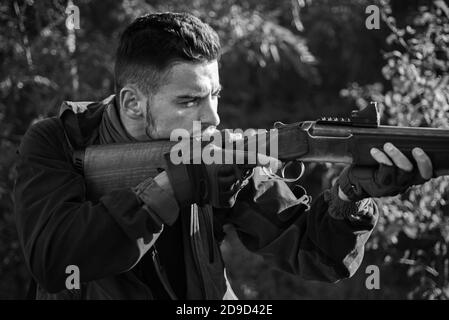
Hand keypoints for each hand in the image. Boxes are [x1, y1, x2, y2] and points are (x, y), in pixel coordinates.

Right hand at [164, 138, 280, 207]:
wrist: (181, 182)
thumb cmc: (193, 160)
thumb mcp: (207, 144)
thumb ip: (224, 139)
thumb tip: (236, 136)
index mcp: (231, 159)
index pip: (253, 159)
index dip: (266, 160)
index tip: (276, 162)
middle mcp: (234, 175)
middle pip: (246, 171)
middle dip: (242, 167)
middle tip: (227, 164)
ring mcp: (231, 189)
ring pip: (240, 183)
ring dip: (234, 178)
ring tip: (217, 176)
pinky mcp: (227, 201)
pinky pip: (233, 195)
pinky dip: (227, 190)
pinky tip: (216, 186)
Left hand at [338, 142, 432, 201]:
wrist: (352, 184)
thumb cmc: (369, 169)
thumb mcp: (384, 163)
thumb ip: (394, 155)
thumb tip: (399, 136)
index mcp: (407, 179)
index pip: (425, 175)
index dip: (428, 165)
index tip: (423, 151)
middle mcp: (403, 184)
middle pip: (419, 175)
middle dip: (421, 161)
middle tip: (416, 149)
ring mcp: (392, 187)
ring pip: (403, 171)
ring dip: (397, 155)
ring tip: (388, 145)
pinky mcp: (380, 186)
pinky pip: (385, 171)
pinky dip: (382, 158)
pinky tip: (375, 151)